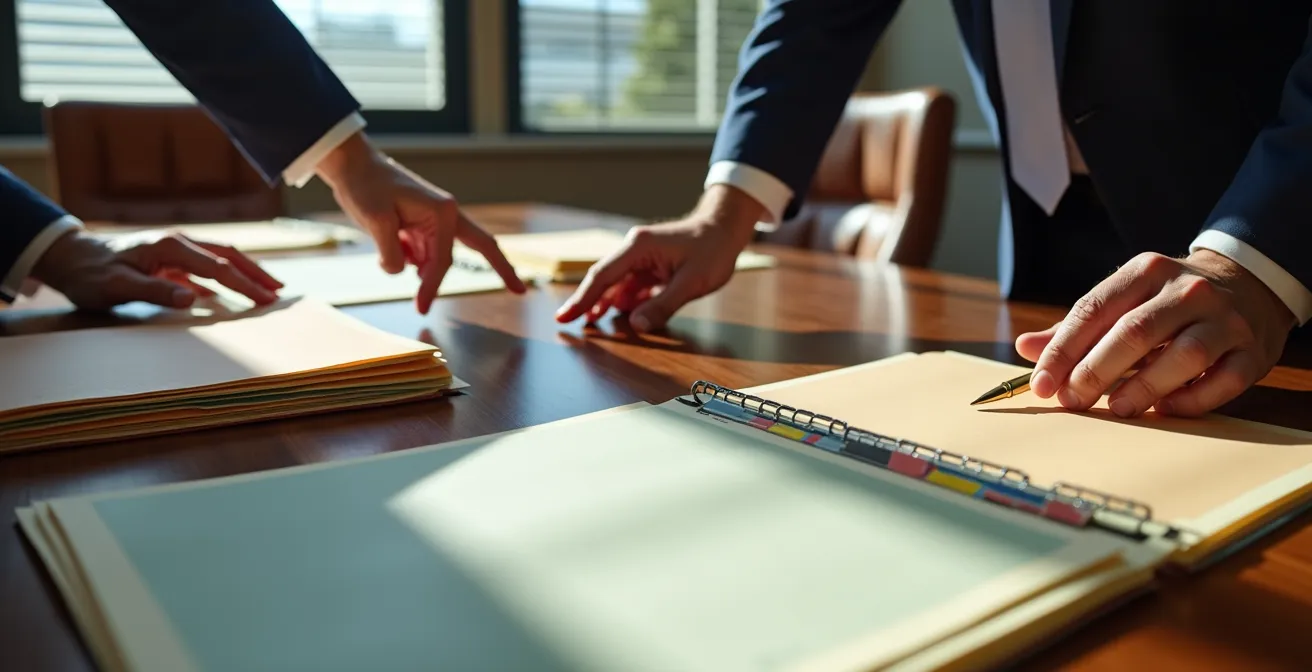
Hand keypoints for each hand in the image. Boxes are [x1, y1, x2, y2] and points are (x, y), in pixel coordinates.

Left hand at [31, 229, 281, 309]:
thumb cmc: (90, 274)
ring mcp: (175, 248)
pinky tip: (233, 291)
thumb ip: (155, 292)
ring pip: (221, 257)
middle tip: (280, 292)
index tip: (267, 301)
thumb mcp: (117, 287)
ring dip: (246, 271)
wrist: (69, 257)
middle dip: (256, 274)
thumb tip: (193, 299)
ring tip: (269, 287)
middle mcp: (178, 241)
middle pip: (229, 255)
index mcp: (171, 246)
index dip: (245, 285)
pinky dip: (226, 276)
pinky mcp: (170, 258)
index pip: (219, 267)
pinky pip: (206, 265)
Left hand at [315, 132, 524, 313]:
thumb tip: (403, 274)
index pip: (444, 260)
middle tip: (516, 291)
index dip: (433, 287)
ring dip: (419, 264)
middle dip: (489, 271)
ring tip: (388, 237)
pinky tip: (388, 239)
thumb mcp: (375, 222)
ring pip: (436, 257)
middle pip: (470, 252)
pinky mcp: (422, 226)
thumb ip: (392, 255)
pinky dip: (406, 257)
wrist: (353, 166)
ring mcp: (435, 221)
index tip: (422, 308)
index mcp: (443, 212)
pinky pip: (421, 252)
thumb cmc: (366, 186)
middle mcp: (446, 215)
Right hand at [555, 185, 761, 331]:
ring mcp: (641, 257)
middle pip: (603, 279)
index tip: (564, 316)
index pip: (602, 276)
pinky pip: (630, 285)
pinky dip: (622, 300)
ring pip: (615, 284)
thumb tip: (635, 325)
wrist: (725, 230)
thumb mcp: (692, 282)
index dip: (582, 299)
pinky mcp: (650, 265)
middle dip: (586, 302)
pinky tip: (616, 314)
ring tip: (590, 324)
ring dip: (604, 302)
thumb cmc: (713, 250)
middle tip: (567, 323)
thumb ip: (663, 305)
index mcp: (639, 247)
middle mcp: (634, 249)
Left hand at [1015, 250, 1295, 417]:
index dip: (1063, 349)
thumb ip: (1077, 326)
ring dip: (1144, 387)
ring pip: (1184, 356)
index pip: (1095, 309)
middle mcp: (1187, 290)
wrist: (1250, 283)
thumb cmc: (1168, 300)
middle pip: (1135, 332)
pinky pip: (1224, 381)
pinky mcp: (1254, 351)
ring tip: (1117, 409)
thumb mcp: (1124, 298)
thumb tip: (1025, 347)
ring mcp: (1225, 320)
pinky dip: (1193, 400)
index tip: (1042, 383)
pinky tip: (1166, 411)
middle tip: (1072, 401)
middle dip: (1096, 371)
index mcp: (1145, 271)